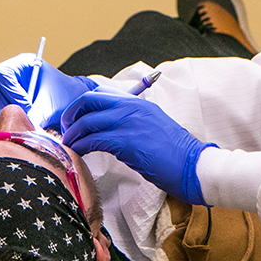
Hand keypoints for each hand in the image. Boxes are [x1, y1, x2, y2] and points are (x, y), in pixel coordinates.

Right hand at [0, 53, 99, 130]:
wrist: (71, 104)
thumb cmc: (64, 95)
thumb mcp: (53, 103)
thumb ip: (37, 113)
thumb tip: (23, 128)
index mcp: (21, 64)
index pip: (3, 74)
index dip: (12, 91)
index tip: (28, 105)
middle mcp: (9, 78)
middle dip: (9, 112)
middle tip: (24, 125)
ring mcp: (4, 93)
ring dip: (7, 123)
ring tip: (24, 132)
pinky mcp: (3, 109)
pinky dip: (6, 130)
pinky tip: (18, 137)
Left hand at [61, 91, 214, 204]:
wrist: (194, 166)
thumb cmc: (175, 154)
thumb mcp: (153, 128)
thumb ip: (132, 123)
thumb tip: (109, 131)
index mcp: (139, 103)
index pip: (101, 93)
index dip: (81, 105)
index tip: (73, 120)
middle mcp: (133, 107)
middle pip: (89, 100)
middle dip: (71, 115)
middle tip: (65, 131)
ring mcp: (130, 123)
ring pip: (87, 120)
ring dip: (72, 135)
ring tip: (68, 147)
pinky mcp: (128, 142)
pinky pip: (94, 139)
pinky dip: (81, 146)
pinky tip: (78, 155)